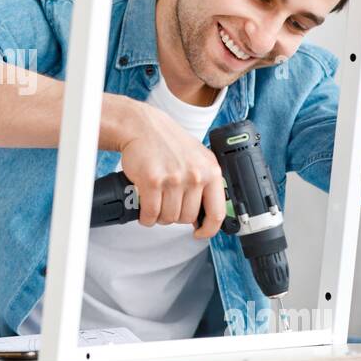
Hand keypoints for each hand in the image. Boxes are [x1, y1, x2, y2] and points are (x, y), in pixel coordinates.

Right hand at [114, 100, 225, 239]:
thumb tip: (207, 213)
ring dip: (159, 216)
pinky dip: (146, 217)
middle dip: (175, 216)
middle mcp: (195, 175)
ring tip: (155, 202)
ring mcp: (174, 179)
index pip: (217, 212)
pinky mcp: (153, 181)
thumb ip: (206, 182)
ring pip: (168, 218)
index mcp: (211, 171)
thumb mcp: (198, 158)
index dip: (208, 229)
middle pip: (187, 218)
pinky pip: (151, 214)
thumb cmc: (168, 142)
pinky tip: (145, 209)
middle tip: (167, 204)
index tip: (200, 232)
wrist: (143, 127)